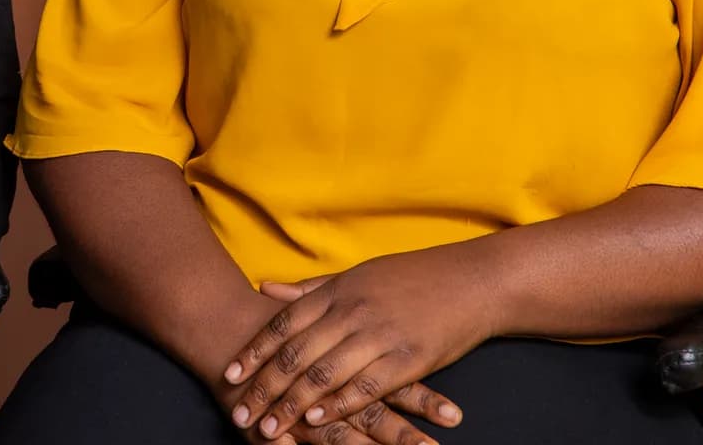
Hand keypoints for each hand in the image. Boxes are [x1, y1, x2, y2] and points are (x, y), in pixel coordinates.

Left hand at [221, 249, 492, 443]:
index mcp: (338, 291)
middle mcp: (353, 312)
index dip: (255, 352)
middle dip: (265, 387)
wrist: (473, 281)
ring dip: (292, 405)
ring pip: (324, 375)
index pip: (284, 324)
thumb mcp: (357, 276)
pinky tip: (316, 421)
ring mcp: (379, 336)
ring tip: (269, 427)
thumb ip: (311, 289)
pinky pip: (364, 387)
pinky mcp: (407, 360)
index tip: (230, 375)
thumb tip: (265, 287)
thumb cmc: (412, 278)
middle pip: (297, 355)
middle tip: (240, 412)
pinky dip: (337, 406)